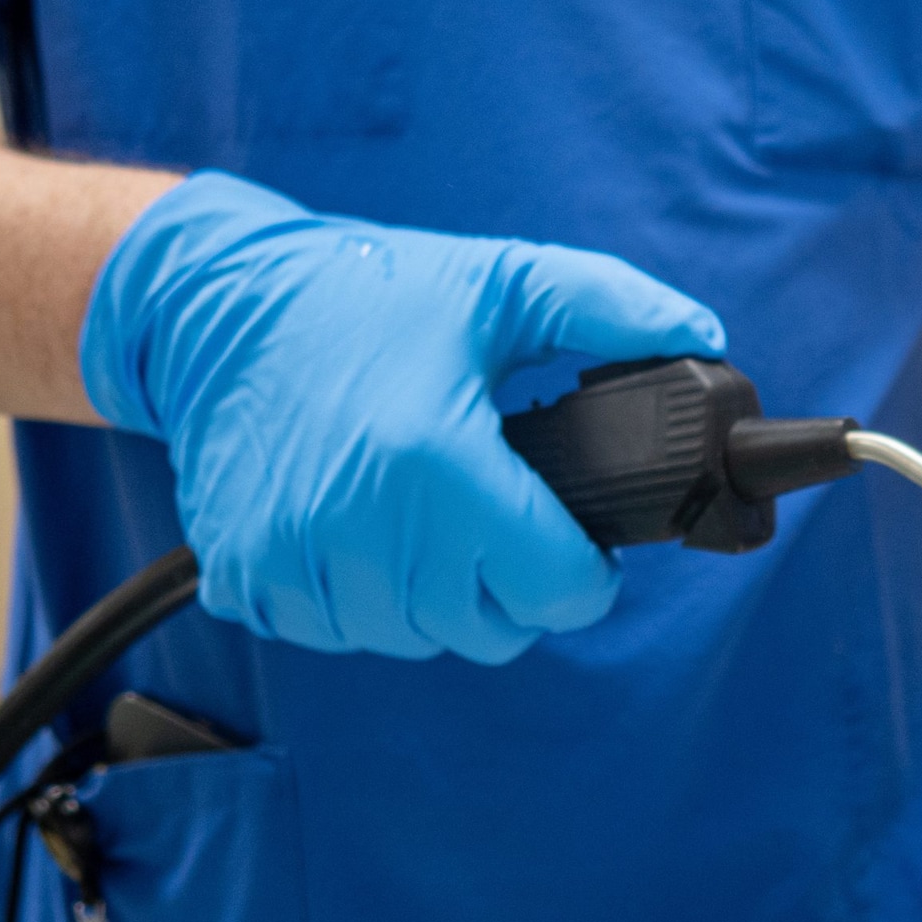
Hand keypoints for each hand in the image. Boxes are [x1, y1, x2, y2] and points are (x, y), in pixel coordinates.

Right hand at [81, 171, 725, 663]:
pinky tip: (365, 535)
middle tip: (505, 523)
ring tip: (433, 524)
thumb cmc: (364, 292)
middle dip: (514, 586)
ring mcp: (294, 558)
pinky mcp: (245, 574)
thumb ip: (614, 309)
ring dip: (435, 599)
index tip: (578, 541)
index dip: (585, 571)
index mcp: (438, 460)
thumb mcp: (503, 281)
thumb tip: (705, 336)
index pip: (554, 589)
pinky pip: (333, 635)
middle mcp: (361, 525)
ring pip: (410, 640)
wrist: (216, 303)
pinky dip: (360, 602)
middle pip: (486, 630)